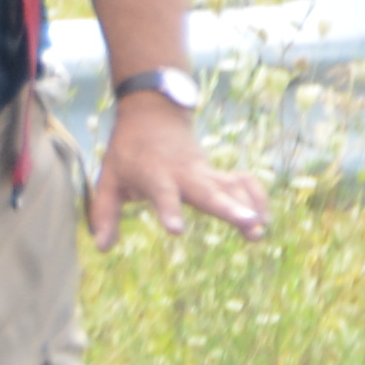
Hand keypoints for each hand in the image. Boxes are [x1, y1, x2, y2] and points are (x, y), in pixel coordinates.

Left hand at [90, 96, 265, 251]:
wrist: (152, 115)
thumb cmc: (127, 152)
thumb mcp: (107, 179)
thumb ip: (104, 214)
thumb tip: (100, 248)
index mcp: (154, 175)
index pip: (162, 194)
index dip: (169, 211)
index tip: (177, 230)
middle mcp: (184, 174)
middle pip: (208, 191)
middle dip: (228, 208)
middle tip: (249, 224)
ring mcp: (204, 172)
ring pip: (232, 187)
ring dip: (248, 205)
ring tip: (260, 230)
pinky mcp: (217, 173)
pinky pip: (243, 182)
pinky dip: (256, 196)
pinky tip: (264, 219)